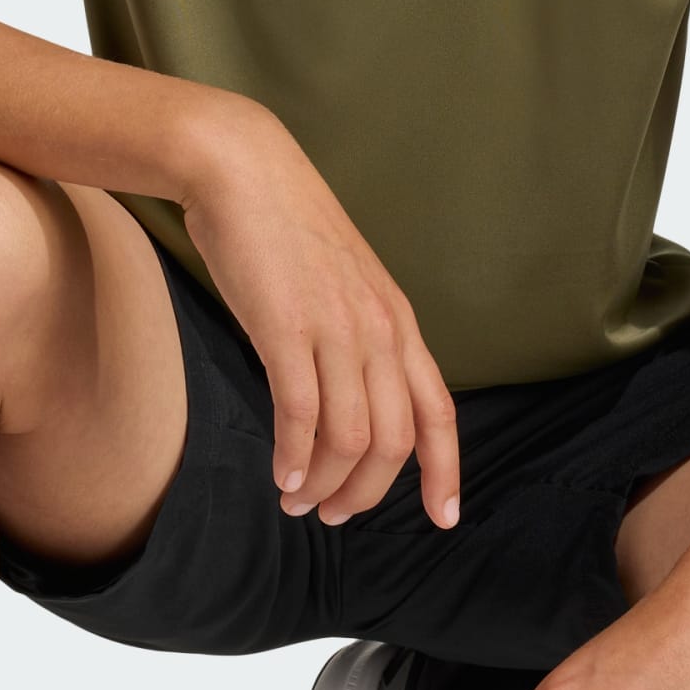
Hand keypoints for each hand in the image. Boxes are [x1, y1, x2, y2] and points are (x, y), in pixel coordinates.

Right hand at [177, 97, 460, 531]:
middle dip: (365, 493)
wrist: (244, 169)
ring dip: (323, 484)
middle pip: (394, 441)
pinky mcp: (286, 327)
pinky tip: (279, 477)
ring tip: (296, 501)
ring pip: (349, 437)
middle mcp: (378, 329)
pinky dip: (293, 459)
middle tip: (332, 515)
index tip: (442, 520)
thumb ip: (357, 337)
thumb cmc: (286, 227)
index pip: (439, 411)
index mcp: (398, 320)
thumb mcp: (344, 284)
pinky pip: (300, 415)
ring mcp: (335, 327)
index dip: (445, 472)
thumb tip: (350, 399)